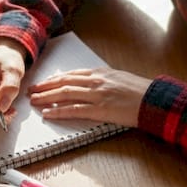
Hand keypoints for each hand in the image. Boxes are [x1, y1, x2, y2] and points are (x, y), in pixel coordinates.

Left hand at [27, 68, 151, 128]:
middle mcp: (96, 81)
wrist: (154, 100)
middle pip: (64, 82)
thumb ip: (104, 79)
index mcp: (100, 73)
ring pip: (65, 94)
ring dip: (47, 97)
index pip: (71, 74)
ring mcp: (97, 94)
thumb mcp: (120, 78)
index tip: (44, 82)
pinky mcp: (100, 109)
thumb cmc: (140, 91)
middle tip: (32, 90)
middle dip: (45, 86)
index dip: (55, 79)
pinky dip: (59, 111)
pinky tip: (48, 113)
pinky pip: (74, 110)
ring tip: (34, 101)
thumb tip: (91, 83)